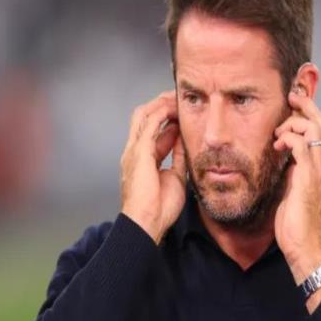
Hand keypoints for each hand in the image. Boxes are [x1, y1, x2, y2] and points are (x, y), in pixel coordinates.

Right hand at [120, 91, 186, 243]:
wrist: (148, 222)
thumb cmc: (160, 207)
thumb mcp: (175, 176)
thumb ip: (178, 157)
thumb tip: (186, 141)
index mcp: (143, 158)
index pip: (153, 130)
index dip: (168, 118)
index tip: (183, 112)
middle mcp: (135, 150)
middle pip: (144, 117)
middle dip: (161, 105)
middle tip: (179, 98)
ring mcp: (134, 150)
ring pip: (144, 114)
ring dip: (161, 104)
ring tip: (177, 97)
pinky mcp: (139, 151)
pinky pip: (149, 123)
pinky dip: (162, 112)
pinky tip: (174, 107)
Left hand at [273, 90, 320, 285]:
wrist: (305, 247)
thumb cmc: (296, 222)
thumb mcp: (292, 190)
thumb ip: (291, 172)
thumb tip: (282, 158)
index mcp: (320, 167)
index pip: (320, 130)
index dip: (309, 112)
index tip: (294, 100)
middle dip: (306, 105)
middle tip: (290, 95)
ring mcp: (318, 171)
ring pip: (315, 130)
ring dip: (294, 122)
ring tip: (278, 131)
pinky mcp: (308, 178)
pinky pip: (303, 147)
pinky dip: (289, 138)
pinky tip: (277, 144)